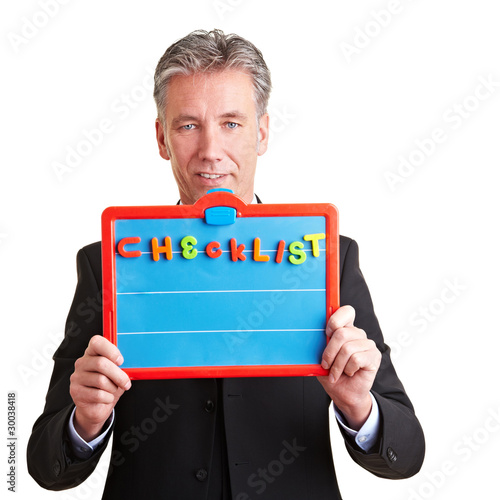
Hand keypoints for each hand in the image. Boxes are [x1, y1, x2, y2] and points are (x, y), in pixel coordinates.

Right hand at [70, 335, 130, 441]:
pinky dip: (108, 398)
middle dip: (118, 375)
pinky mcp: (76, 391)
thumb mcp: (116, 373)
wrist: (96, 406)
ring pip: (101, 380)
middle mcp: (82, 363)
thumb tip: (132, 364)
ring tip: (113, 390)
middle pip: (101, 363)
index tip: (121, 361)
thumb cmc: (108, 386)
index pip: (96, 342)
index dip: (110, 350)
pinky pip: (97, 394)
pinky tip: (107, 397)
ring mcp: (77, 377)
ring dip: (113, 388)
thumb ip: (120, 366)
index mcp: (92, 353)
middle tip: (126, 383)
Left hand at [317, 305, 380, 429]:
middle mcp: (358, 334)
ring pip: (348, 348)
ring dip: (337, 365)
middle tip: (325, 364)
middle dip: (329, 351)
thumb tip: (308, 334)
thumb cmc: (332, 374)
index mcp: (346, 330)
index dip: (335, 319)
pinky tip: (349, 373)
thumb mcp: (321, 358)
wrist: (344, 394)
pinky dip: (347, 369)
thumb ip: (320, 345)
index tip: (326, 333)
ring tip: (335, 373)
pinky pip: (356, 358)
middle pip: (342, 333)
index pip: (347, 312)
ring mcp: (368, 344)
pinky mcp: (374, 356)